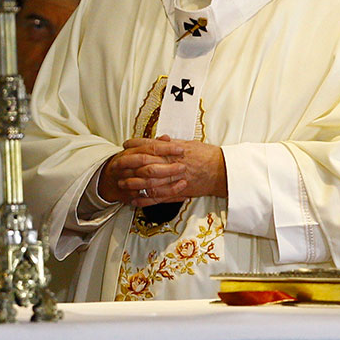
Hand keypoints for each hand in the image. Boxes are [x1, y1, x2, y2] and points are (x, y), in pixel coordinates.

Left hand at [98, 136, 227, 205]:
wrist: (222, 171)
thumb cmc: (207, 155)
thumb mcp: (190, 144)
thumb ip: (173, 143)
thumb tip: (160, 138)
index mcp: (175, 151)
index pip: (151, 146)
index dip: (136, 145)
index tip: (125, 144)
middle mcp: (173, 165)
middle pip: (146, 166)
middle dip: (130, 167)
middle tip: (117, 167)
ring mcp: (175, 180)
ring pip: (150, 184)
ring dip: (135, 185)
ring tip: (123, 185)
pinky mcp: (179, 193)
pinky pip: (159, 199)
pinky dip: (146, 201)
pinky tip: (135, 201)